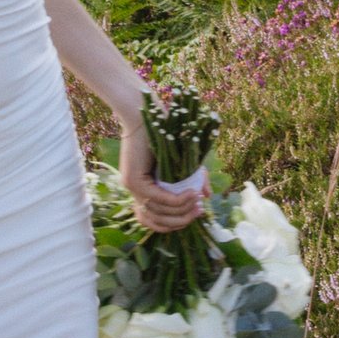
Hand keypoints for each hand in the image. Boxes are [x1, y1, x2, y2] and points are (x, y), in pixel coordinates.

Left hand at [118, 113, 209, 234]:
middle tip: (199, 211)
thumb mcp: (183, 161)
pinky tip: (191, 194)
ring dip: (182, 211)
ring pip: (159, 212)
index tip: (194, 214)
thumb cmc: (164, 132)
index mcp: (144, 190)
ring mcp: (132, 188)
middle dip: (181, 221)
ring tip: (197, 201)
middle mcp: (135, 192)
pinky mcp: (134, 180)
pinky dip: (177, 200)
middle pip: (157, 221)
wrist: (145, 113)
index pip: (154, 221)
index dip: (175, 224)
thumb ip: (194, 179)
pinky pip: (158, 198)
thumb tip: (205, 196)